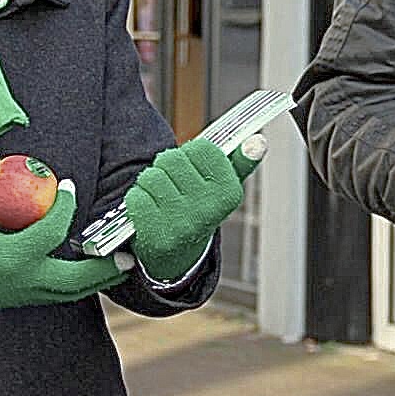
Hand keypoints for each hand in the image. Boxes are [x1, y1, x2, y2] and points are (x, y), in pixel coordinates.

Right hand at [0, 152, 129, 323]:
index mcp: (12, 260)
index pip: (51, 232)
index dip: (64, 206)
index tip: (67, 186)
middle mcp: (26, 282)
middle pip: (78, 280)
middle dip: (104, 267)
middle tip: (129, 253)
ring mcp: (28, 294)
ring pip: (74, 292)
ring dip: (99, 279)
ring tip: (123, 265)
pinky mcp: (27, 298)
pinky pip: (63, 293)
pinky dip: (83, 283)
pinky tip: (95, 270)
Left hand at [123, 139, 255, 280]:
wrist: (178, 254)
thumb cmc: (200, 208)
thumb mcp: (224, 187)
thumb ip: (241, 161)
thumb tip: (258, 141)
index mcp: (229, 194)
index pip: (201, 148)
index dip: (191, 153)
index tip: (193, 167)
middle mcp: (209, 210)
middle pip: (172, 158)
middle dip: (167, 165)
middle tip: (173, 182)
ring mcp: (182, 224)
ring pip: (151, 176)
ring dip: (150, 181)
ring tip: (160, 195)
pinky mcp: (156, 235)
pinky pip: (136, 197)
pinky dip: (137, 198)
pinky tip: (149, 208)